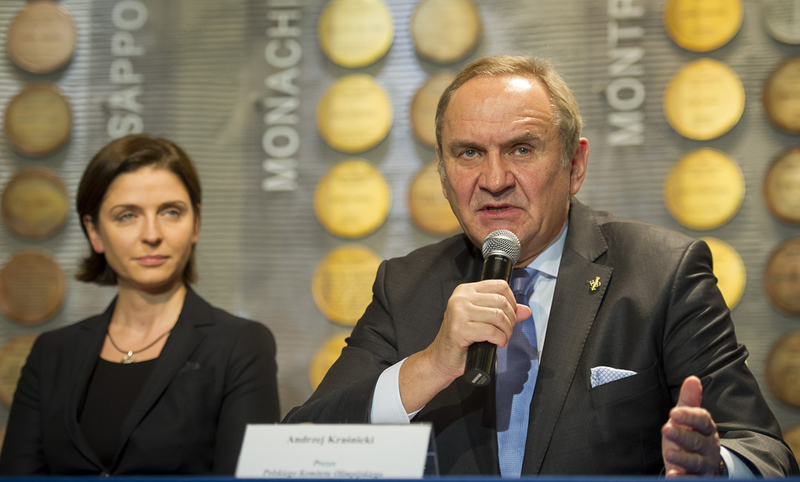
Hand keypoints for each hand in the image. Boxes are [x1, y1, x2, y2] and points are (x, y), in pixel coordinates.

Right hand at [398, 280, 530, 411]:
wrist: (442, 358)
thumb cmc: (460, 340)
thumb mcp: (482, 320)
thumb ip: (503, 313)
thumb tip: (525, 310)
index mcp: (466, 291)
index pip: (500, 285)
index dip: (512, 301)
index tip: (511, 315)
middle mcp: (461, 298)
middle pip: (501, 301)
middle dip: (511, 320)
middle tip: (507, 331)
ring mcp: (458, 312)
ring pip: (498, 316)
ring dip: (506, 331)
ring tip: (502, 338)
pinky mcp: (460, 328)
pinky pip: (491, 331)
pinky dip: (500, 339)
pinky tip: (497, 343)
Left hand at [661, 376, 721, 476]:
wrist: (700, 465)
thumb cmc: (690, 437)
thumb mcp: (687, 419)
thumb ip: (689, 401)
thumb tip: (692, 379)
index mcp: (706, 429)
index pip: (702, 421)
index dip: (689, 416)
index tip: (673, 413)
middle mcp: (708, 447)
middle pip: (698, 441)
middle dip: (683, 436)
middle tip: (667, 429)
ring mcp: (703, 464)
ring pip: (696, 462)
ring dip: (683, 459)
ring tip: (669, 454)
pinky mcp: (697, 477)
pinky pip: (692, 479)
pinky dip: (682, 478)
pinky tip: (672, 475)